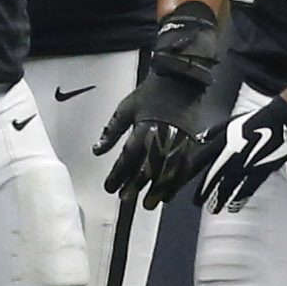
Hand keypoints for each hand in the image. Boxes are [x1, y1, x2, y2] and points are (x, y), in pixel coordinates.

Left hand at [94, 2, 219, 207]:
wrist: (180, 82)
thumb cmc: (152, 93)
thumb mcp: (126, 108)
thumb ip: (111, 131)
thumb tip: (97, 150)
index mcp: (143, 129)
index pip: (127, 159)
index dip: (117, 175)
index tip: (109, 187)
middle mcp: (160, 138)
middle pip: (147, 169)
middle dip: (135, 186)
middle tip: (126, 199)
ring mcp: (177, 143)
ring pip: (167, 173)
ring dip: (157, 190)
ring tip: (149, 203)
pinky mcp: (189, 145)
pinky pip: (183, 170)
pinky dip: (176, 185)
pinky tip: (169, 195)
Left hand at [194, 94, 286, 213]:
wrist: (281, 121)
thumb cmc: (257, 120)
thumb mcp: (231, 122)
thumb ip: (214, 131)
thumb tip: (200, 138)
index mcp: (222, 143)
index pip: (200, 161)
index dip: (189, 173)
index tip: (180, 182)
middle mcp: (231, 156)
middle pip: (213, 178)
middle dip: (203, 192)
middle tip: (197, 203)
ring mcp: (245, 165)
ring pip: (228, 186)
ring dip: (220, 199)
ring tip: (214, 209)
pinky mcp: (260, 171)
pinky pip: (247, 188)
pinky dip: (240, 198)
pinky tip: (235, 206)